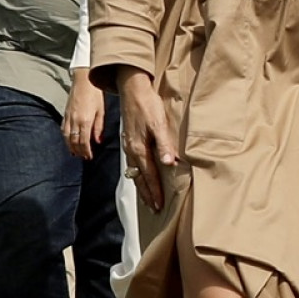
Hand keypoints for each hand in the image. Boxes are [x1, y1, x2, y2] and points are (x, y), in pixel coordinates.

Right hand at [62, 69, 106, 160]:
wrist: (84, 80)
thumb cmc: (94, 93)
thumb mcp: (101, 111)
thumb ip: (99, 127)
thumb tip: (98, 141)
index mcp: (85, 121)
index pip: (84, 142)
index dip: (86, 152)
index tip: (89, 157)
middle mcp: (75, 121)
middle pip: (74, 142)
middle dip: (79, 151)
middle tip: (83, 157)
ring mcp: (68, 117)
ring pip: (67, 137)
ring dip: (71, 147)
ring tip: (75, 153)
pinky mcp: (65, 114)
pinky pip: (63, 129)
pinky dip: (65, 138)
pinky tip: (68, 141)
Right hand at [119, 67, 179, 210]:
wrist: (133, 89)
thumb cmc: (147, 105)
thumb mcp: (159, 123)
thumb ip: (164, 144)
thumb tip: (169, 163)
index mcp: (139, 148)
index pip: (149, 176)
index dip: (155, 191)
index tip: (160, 205)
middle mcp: (132, 150)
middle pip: (139, 178)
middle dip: (147, 194)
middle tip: (154, 208)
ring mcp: (129, 146)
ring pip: (134, 172)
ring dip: (141, 187)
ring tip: (147, 199)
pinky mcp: (129, 140)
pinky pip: (132, 163)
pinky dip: (137, 174)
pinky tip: (140, 176)